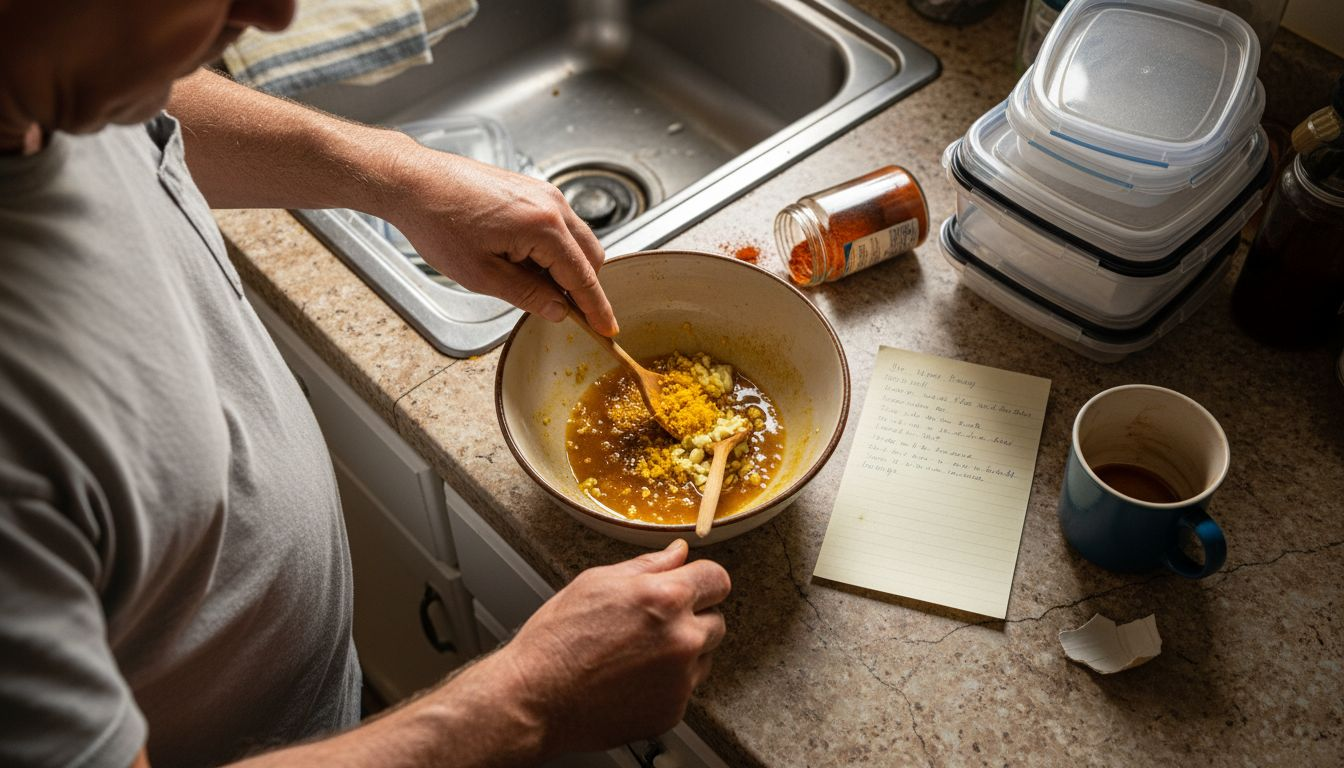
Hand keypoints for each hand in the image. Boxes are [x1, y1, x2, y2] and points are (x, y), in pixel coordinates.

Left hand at [383, 146, 618, 335]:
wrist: (414, 182)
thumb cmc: (439, 222)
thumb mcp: (482, 275)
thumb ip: (528, 295)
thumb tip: (559, 311)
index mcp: (544, 226)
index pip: (583, 276)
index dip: (596, 308)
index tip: (608, 329)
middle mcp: (552, 204)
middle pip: (591, 256)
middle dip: (583, 287)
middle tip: (564, 312)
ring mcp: (543, 193)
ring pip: (576, 240)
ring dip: (565, 267)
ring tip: (530, 285)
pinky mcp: (532, 190)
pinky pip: (559, 226)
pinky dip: (553, 249)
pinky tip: (523, 262)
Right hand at [490, 539, 730, 754]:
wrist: (535, 698)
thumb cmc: (557, 640)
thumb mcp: (597, 582)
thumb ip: (648, 566)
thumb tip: (678, 553)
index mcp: (665, 599)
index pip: (717, 579)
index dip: (703, 580)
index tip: (694, 586)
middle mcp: (682, 639)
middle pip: (716, 621)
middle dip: (692, 618)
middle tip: (652, 625)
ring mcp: (680, 679)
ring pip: (703, 657)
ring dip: (682, 653)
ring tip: (636, 655)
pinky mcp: (673, 711)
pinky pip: (685, 689)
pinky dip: (667, 684)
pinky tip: (632, 679)